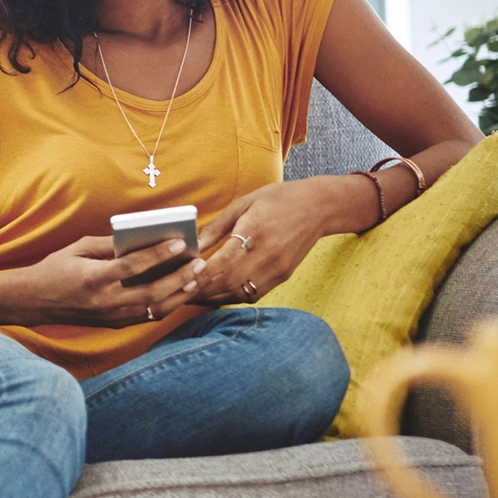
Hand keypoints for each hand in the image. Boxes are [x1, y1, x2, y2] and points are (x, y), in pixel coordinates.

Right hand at [12, 235, 207, 326]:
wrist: (36, 301)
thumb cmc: (56, 269)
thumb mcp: (78, 249)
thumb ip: (109, 245)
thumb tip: (140, 238)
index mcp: (94, 279)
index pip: (133, 267)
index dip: (158, 254)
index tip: (179, 242)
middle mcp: (105, 302)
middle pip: (152, 292)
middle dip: (180, 277)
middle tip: (199, 261)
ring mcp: (111, 317)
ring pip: (155, 309)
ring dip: (180, 293)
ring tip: (197, 276)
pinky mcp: (114, 324)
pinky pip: (148, 316)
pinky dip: (167, 304)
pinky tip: (181, 291)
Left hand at [192, 178, 342, 305]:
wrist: (319, 207)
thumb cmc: (277, 200)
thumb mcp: (243, 203)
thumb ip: (217, 226)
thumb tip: (193, 245)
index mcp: (255, 230)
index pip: (224, 260)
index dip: (202, 273)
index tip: (182, 278)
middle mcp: (268, 254)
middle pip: (229, 282)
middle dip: (202, 290)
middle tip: (179, 292)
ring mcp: (277, 269)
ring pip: (240, 293)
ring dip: (214, 298)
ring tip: (192, 296)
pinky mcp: (283, 277)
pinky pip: (253, 294)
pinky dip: (232, 296)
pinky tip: (215, 294)